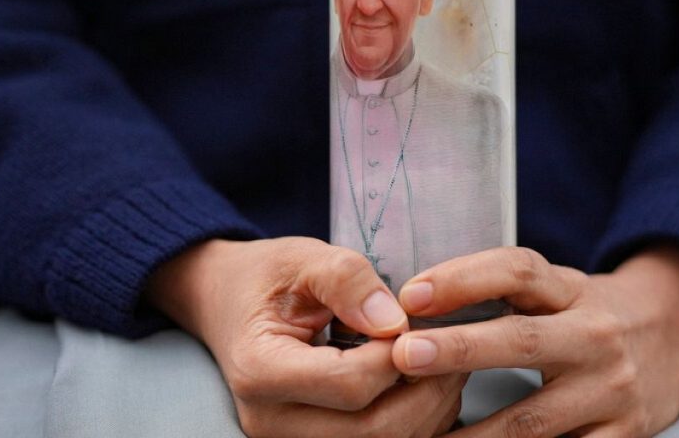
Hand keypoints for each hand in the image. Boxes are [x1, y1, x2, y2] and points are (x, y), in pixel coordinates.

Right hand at [147, 237, 465, 436]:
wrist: (227, 305)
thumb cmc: (266, 279)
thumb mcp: (302, 258)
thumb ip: (347, 280)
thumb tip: (395, 321)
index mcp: (260, 371)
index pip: (349, 384)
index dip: (398, 355)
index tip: (415, 322)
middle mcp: (270, 421)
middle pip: (373, 431)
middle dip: (426, 389)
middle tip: (451, 346)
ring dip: (429, 410)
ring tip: (444, 363)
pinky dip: (417, 424)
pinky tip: (425, 386)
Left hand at [390, 246, 678, 436]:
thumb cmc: (590, 312)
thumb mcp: (558, 287)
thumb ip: (501, 293)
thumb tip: (412, 308)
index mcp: (571, 290)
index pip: (518, 272)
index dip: (463, 278)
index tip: (411, 295)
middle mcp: (595, 336)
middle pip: (520, 341)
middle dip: (459, 349)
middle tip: (403, 355)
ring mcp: (611, 391)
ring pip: (531, 420)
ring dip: (472, 434)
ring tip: (420, 436)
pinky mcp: (623, 436)